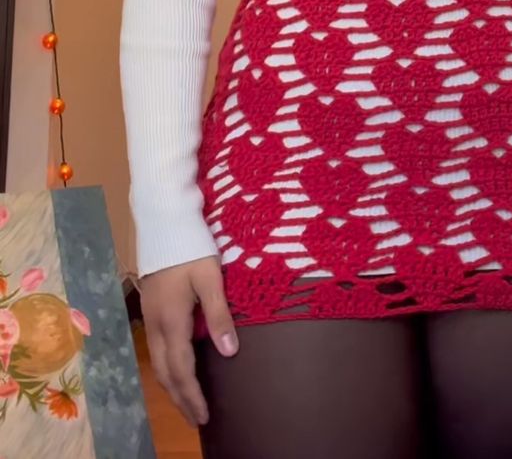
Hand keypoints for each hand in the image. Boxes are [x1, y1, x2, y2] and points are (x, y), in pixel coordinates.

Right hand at [141, 256, 238, 426]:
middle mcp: (156, 325)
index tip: (203, 416)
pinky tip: (176, 369)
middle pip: (165, 372)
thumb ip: (219, 315)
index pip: (181, 369)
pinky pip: (156, 349)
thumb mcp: (210, 278)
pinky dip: (166, 368)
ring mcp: (149, 317)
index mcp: (172, 321)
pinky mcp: (149, 309)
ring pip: (158, 362)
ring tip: (186, 401)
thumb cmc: (191, 248)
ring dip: (171, 386)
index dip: (192, 395)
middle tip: (195, 419)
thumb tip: (230, 352)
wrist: (163, 223)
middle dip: (180, 398)